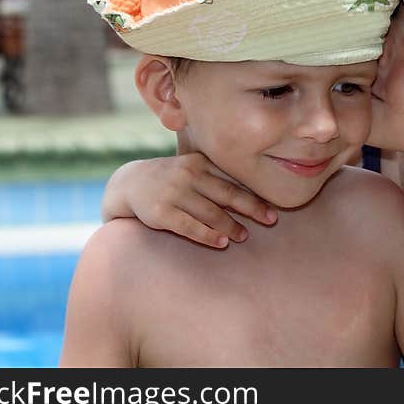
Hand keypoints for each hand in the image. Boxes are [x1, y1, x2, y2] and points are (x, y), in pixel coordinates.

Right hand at [102, 153, 277, 247]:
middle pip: (227, 194)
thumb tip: (254, 192)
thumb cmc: (171, 178)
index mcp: (199, 162)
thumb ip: (216, 176)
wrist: (130, 183)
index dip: (254, 195)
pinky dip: (208, 235)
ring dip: (231, 226)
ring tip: (244, 236)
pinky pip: (190, 227)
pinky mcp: (161, 213)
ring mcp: (173, 193)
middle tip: (271, 220)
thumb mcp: (191, 168)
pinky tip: (222, 242)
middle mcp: (188, 175)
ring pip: (210, 212)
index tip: (274, 207)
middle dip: (251, 208)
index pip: (232, 180)